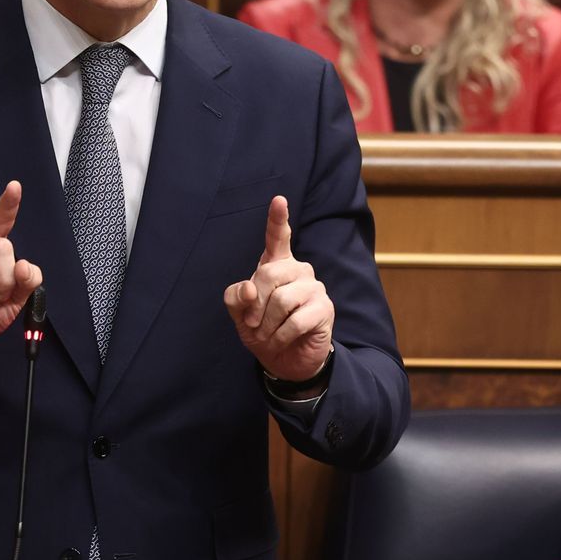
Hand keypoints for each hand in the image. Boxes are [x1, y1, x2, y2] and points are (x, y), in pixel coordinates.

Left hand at [223, 196, 333, 384]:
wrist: (284, 359)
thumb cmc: (262, 330)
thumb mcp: (239, 314)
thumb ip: (236, 297)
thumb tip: (250, 288)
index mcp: (277, 264)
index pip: (278, 237)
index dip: (278, 219)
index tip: (278, 200)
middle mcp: (298, 270)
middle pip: (268, 274)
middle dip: (254, 304)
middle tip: (253, 324)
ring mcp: (314, 287)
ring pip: (281, 299)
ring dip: (267, 324)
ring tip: (268, 334)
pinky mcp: (324, 308)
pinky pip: (295, 321)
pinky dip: (280, 336)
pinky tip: (281, 340)